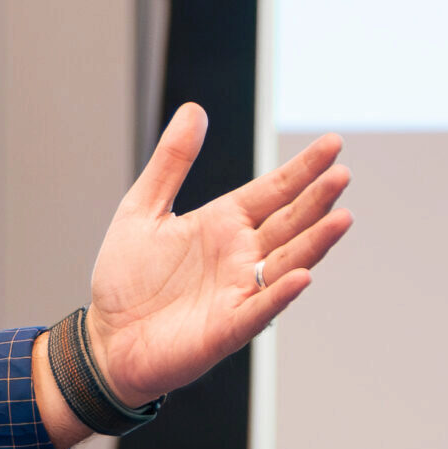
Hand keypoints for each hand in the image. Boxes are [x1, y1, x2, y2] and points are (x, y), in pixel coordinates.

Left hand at [80, 104, 352, 407]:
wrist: (105, 338)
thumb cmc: (125, 280)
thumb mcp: (141, 210)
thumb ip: (171, 163)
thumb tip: (193, 110)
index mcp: (223, 224)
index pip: (274, 191)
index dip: (302, 169)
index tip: (333, 143)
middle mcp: (240, 256)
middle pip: (289, 223)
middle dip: (316, 199)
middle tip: (341, 173)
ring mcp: (238, 291)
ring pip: (286, 262)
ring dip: (314, 242)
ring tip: (341, 217)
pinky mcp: (227, 328)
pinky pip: (260, 309)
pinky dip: (280, 294)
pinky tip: (301, 275)